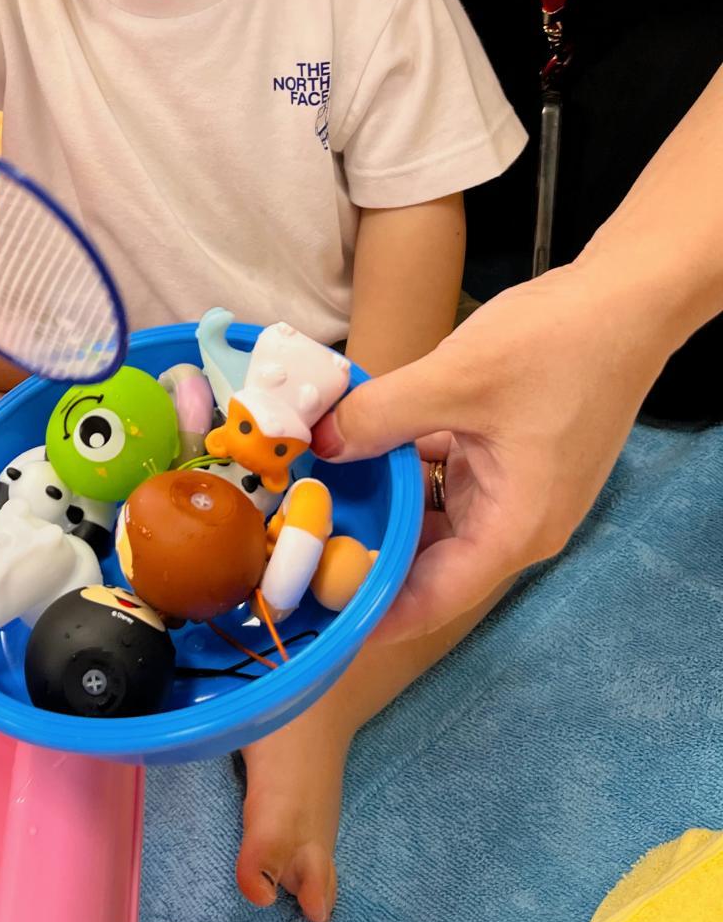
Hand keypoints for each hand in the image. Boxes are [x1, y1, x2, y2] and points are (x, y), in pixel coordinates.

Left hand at [310, 261, 668, 640]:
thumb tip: (319, 444)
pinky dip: (406, 464)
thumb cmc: (557, 348)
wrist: (625, 301)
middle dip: (368, 553)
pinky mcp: (509, 454)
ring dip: (384, 503)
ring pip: (433, 514)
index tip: (319, 620)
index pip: (434, 599)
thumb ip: (381, 416)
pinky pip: (445, 475)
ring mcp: (515, 487)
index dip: (375, 614)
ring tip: (315, 496)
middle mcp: (516, 521)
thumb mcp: (455, 380)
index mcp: (514, 528)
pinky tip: (357, 442)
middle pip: (430, 560)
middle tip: (296, 547)